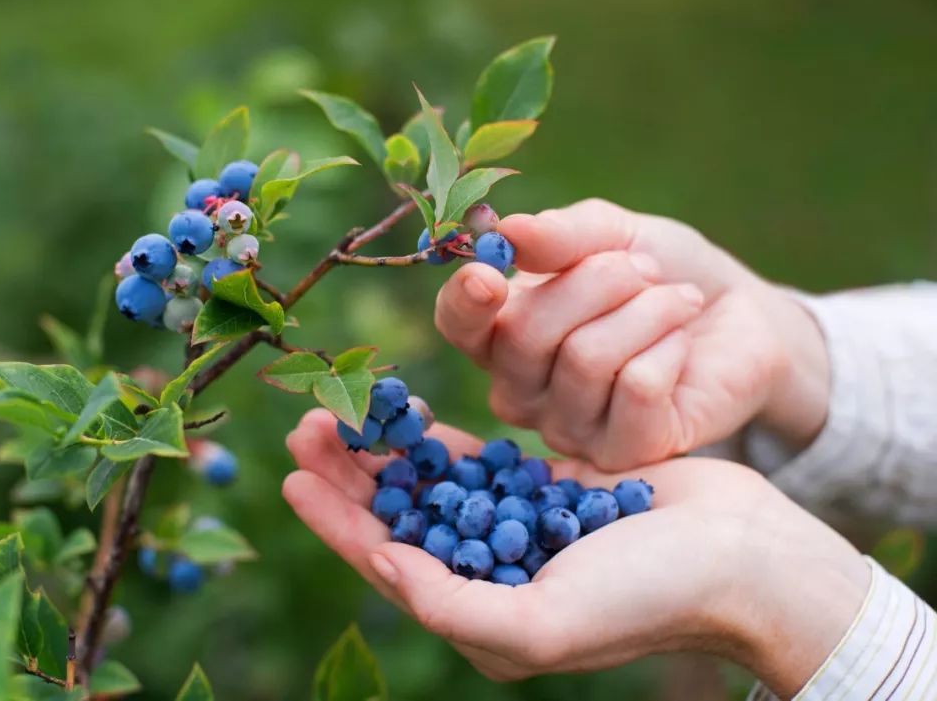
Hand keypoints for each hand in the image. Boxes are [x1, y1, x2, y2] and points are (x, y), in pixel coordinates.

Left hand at [282, 409, 867, 696]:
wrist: (740, 556)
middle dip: (350, 475)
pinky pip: (477, 461)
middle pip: (400, 518)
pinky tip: (407, 414)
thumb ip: (453, 604)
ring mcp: (516, 528)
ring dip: (385, 450)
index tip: (292, 476)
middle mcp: (491, 574)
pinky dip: (440, 439)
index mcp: (482, 617)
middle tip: (306, 424)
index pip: (387, 564)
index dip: (336, 521)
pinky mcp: (545, 488)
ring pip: (430, 485)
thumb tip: (383, 565)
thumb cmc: (648, 598)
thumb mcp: (542, 622)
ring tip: (341, 410)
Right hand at [435, 199, 830, 469]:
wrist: (740, 317)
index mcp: (502, 332)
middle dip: (597, 282)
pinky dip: (669, 348)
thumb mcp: (613, 234)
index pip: (457, 325)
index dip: (465, 303)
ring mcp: (568, 429)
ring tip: (678, 301)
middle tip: (645, 270)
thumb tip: (509, 232)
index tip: (490, 275)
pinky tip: (682, 346)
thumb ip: (561, 235)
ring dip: (646, 311)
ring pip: (585, 360)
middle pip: (526, 335)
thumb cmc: (661, 273)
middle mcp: (522, 390)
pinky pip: (636, 390)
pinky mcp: (624, 453)